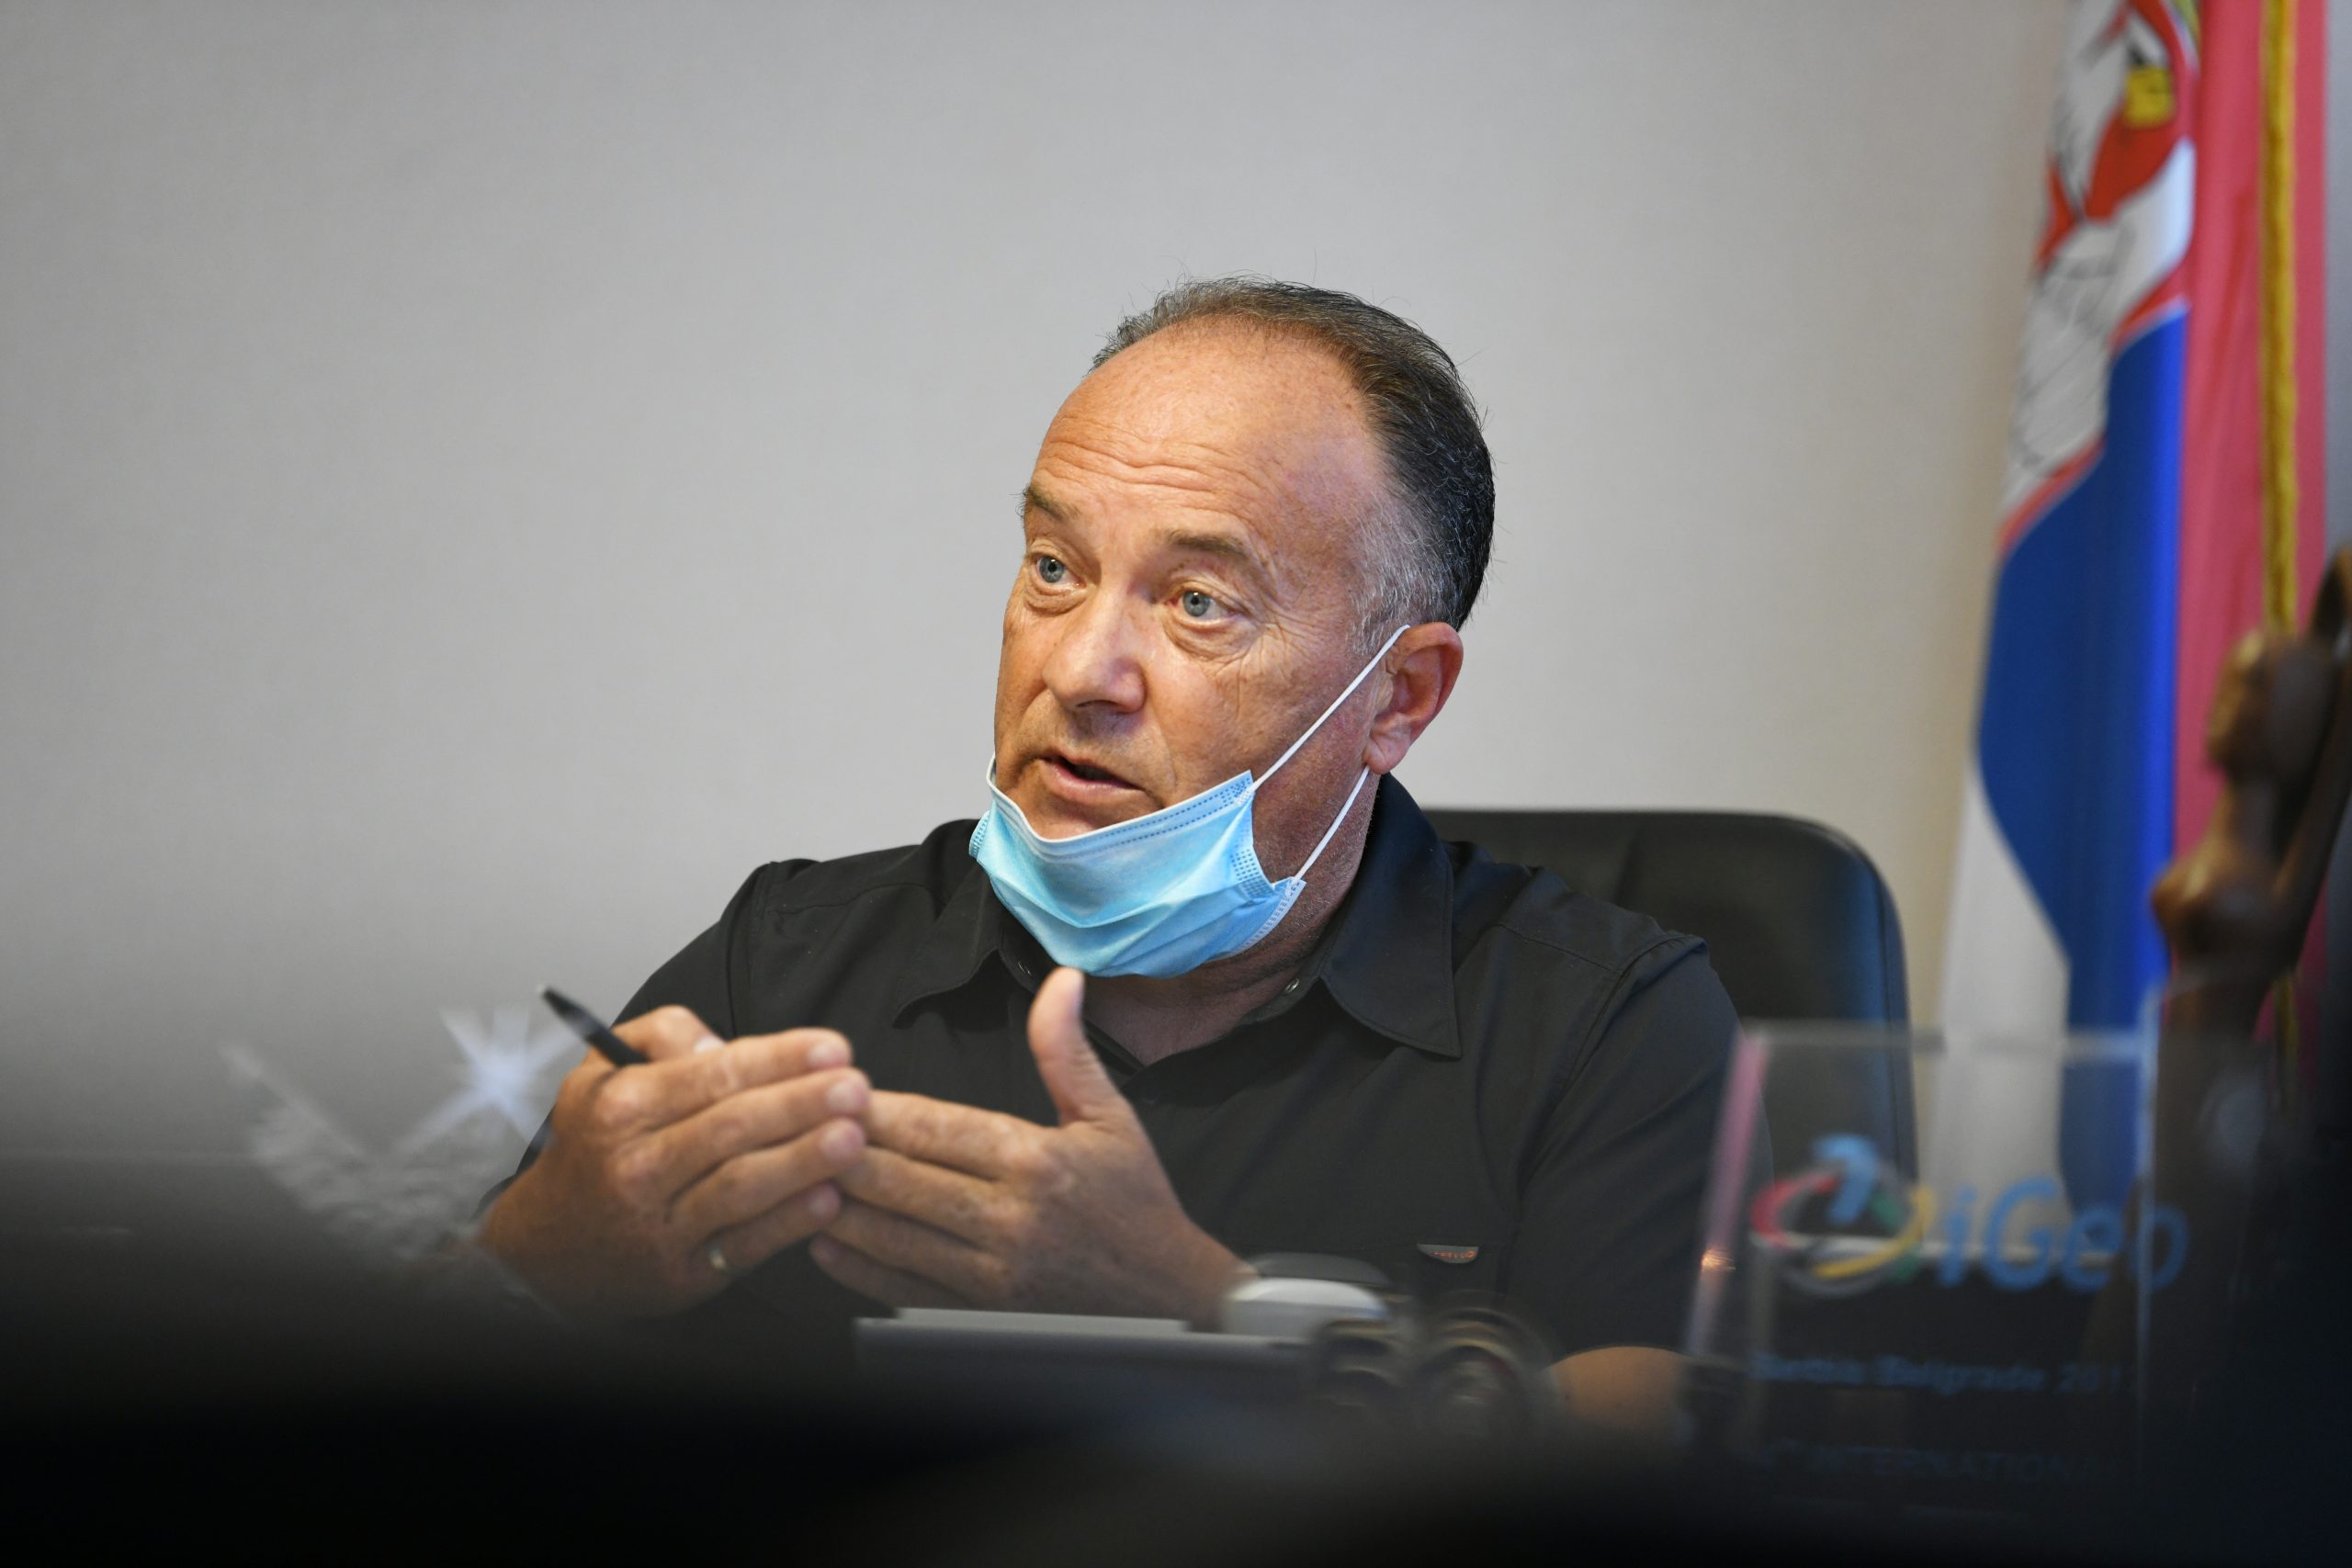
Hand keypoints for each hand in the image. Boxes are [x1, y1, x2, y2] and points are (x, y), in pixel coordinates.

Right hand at [475, 1005, 869, 1323]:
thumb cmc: (590, 1150)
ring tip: (853, 1137)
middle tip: (855, 1088)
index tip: (832, 1048)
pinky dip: (789, 1223)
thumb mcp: (600, 1073)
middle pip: (733, 1127)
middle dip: (802, 1103)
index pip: (715, 1074)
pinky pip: (744, 1244)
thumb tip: (721, 1044)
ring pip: (741, 1185)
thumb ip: (662, 1036)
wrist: (547, 1247)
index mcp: (622, 1107)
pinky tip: (828, 1200)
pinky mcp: (682, 1273)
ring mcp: (660, 1223)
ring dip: (804, 1161)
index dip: (780, 1059)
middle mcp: (638, 1164)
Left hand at [811, 968, 1238, 1322]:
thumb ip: (1067, 1050)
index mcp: (1037, 1160)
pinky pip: (903, 1287)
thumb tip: (1061, 979)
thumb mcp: (1111, 1116)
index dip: (877, 1110)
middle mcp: (1010, 1218)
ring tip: (791, 1177)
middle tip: (792, 1126)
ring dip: (837, 1206)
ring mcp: (993, 1273)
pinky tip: (823, 1241)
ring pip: (892, 1234)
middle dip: (841, 1151)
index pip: (935, 1128)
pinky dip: (857, 1268)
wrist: (1170, 1295)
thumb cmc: (1136, 1200)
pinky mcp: (982, 1313)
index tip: (833, 1090)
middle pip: (901, 1179)